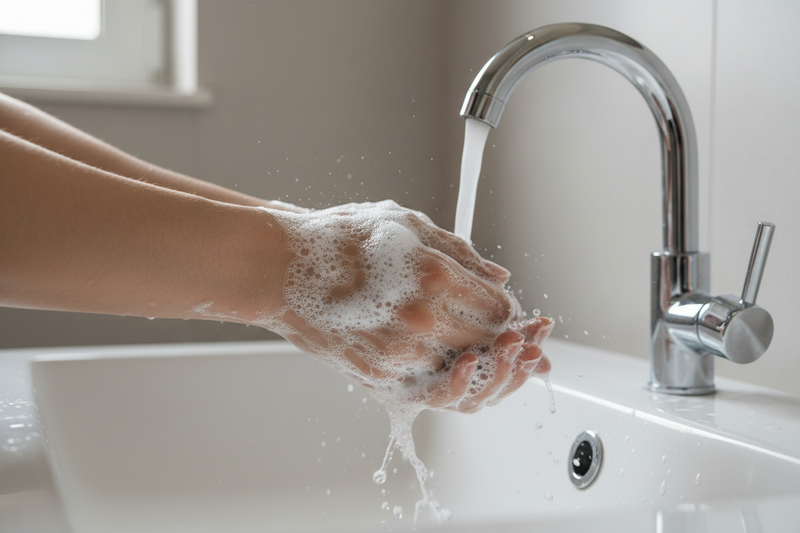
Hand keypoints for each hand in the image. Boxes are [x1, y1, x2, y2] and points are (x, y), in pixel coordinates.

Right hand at [258, 200, 552, 412]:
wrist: (277, 269)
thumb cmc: (338, 239)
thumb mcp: (405, 225)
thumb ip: (459, 252)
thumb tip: (498, 277)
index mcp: (432, 275)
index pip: (498, 309)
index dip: (511, 313)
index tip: (508, 311)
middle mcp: (420, 319)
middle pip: (488, 346)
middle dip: (507, 343)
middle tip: (513, 338)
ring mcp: (396, 354)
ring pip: (463, 377)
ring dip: (483, 368)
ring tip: (487, 354)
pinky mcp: (376, 377)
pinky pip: (429, 390)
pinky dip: (448, 381)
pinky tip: (451, 365)